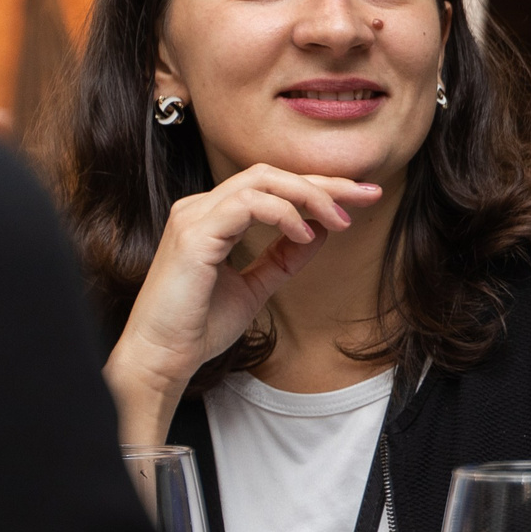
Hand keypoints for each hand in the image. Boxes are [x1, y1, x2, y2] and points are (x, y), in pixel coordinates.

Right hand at [105, 165, 379, 444]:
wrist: (163, 356)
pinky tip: (305, 234)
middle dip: (323, 182)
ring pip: (262, 181)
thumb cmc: (200, 325)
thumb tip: (322, 231)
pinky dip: (283, 214)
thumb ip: (284, 257)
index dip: (318, 188)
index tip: (361, 197)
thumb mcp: (256, 286)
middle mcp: (201, 207)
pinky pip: (247, 205)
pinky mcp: (193, 234)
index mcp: (213, 216)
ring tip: (341, 220)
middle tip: (367, 194)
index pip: (272, 186)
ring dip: (309, 196)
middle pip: (271, 174)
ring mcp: (194, 216)